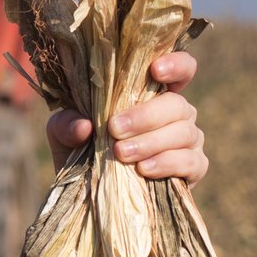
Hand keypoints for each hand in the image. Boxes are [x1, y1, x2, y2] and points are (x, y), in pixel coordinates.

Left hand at [45, 50, 207, 182]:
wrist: (86, 191)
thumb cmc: (81, 149)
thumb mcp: (63, 133)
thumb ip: (66, 123)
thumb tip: (84, 126)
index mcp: (153, 94)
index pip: (181, 69)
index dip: (176, 64)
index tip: (156, 70)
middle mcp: (176, 114)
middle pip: (177, 104)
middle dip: (146, 116)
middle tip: (115, 129)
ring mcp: (188, 141)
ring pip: (184, 132)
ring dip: (151, 142)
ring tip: (121, 153)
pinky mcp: (193, 169)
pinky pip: (192, 162)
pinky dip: (167, 163)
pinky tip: (143, 169)